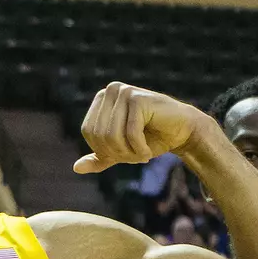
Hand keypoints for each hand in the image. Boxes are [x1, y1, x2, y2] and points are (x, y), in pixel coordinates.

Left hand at [75, 83, 203, 173]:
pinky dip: (139, 150)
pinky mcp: (138, 98)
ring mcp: (125, 92)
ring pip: (113, 135)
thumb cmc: (150, 138)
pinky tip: (148, 152)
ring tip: (141, 154)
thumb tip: (76, 168)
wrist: (181, 131)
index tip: (123, 153)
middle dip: (117, 153)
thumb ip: (99, 158)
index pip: (89, 132)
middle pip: (100, 135)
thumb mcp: (121, 151)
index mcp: (102, 98)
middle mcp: (111, 90)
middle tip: (135, 156)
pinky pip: (130, 134)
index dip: (104, 150)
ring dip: (128, 154)